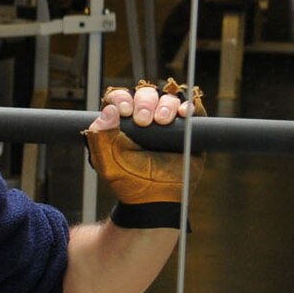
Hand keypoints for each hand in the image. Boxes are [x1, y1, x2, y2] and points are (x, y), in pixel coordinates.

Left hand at [84, 78, 203, 206]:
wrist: (154, 198)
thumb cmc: (128, 180)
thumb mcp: (106, 160)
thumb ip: (100, 135)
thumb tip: (108, 110)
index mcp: (121, 123)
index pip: (120, 98)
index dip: (122, 98)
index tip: (124, 110)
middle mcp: (145, 119)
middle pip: (146, 94)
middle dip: (144, 101)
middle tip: (143, 120)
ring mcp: (168, 123)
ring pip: (168, 98)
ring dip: (165, 104)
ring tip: (162, 121)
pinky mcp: (188, 130)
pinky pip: (193, 110)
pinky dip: (189, 107)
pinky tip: (183, 114)